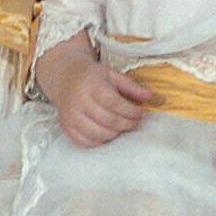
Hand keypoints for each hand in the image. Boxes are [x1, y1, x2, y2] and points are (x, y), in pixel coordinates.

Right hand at [41, 42, 156, 147]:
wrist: (64, 75)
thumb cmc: (92, 75)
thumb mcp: (111, 74)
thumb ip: (131, 85)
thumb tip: (151, 96)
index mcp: (90, 84)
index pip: (114, 103)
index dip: (130, 111)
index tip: (141, 112)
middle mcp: (78, 100)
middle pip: (108, 121)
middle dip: (127, 124)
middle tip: (135, 122)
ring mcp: (70, 115)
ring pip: (98, 134)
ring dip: (115, 133)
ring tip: (121, 126)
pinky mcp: (66, 126)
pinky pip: (85, 142)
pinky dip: (99, 141)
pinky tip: (106, 132)